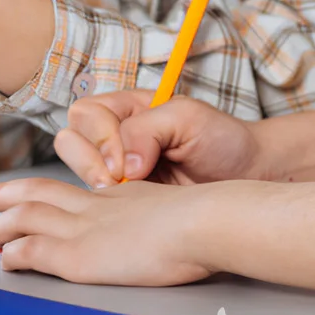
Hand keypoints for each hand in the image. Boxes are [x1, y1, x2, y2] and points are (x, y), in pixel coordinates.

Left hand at [0, 175, 215, 284]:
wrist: (206, 220)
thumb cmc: (208, 219)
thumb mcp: (184, 211)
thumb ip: (170, 221)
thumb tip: (182, 236)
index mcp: (122, 195)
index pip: (75, 189)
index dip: (50, 189)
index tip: (34, 195)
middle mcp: (99, 205)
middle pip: (40, 192)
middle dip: (6, 194)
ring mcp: (86, 227)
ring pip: (27, 215)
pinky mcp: (78, 253)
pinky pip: (32, 249)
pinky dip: (14, 253)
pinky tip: (6, 261)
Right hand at [51, 89, 263, 187]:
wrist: (244, 175)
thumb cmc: (222, 140)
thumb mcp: (189, 118)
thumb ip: (148, 129)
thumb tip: (122, 163)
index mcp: (132, 107)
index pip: (89, 112)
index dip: (101, 137)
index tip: (126, 161)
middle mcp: (117, 134)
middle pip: (71, 136)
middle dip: (89, 159)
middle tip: (119, 179)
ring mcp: (116, 165)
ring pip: (73, 164)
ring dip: (90, 179)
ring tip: (120, 191)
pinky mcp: (119, 195)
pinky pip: (88, 196)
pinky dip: (98, 202)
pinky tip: (124, 206)